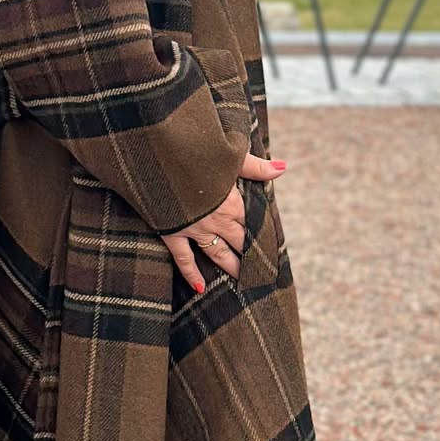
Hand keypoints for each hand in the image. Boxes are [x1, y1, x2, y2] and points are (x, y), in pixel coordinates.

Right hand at [162, 151, 285, 293]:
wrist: (157, 157)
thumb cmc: (194, 152)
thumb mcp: (228, 155)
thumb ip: (254, 166)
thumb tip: (282, 167)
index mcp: (231, 202)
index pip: (253, 225)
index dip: (264, 237)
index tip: (274, 250)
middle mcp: (216, 220)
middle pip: (239, 243)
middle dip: (252, 257)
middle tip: (263, 272)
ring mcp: (193, 229)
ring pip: (217, 254)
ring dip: (231, 266)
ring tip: (242, 279)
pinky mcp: (171, 232)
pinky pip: (183, 259)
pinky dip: (191, 274)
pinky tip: (200, 288)